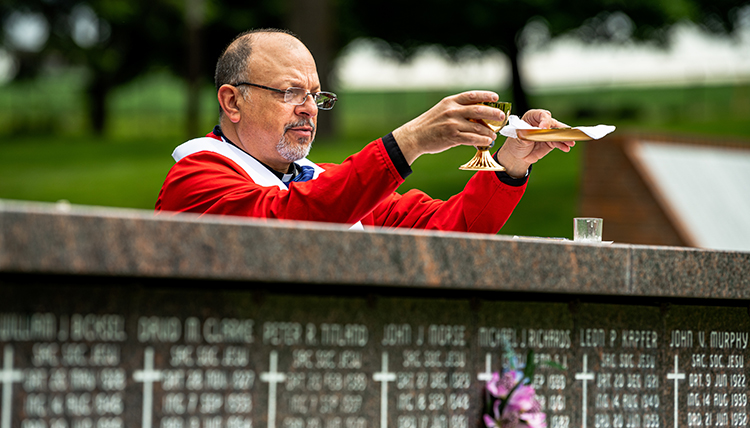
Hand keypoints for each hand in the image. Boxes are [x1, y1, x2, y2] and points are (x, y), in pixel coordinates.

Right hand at [392, 91, 506, 164]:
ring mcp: (452, 124)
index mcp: (450, 102)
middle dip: (493, 113)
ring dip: (489, 131)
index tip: (495, 97)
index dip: (485, 95)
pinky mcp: (452, 136)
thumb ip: (457, 110)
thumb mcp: (441, 110)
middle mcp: (452, 111)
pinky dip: (482, 140)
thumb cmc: (429, 124)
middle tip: (501, 117)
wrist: (414, 136)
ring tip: (494, 135)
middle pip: (479, 110)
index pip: (471, 95)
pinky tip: (487, 141)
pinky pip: (472, 138)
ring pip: (477, 127)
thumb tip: (476, 115)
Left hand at [496, 109, 574, 177]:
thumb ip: (527, 135)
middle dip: (561, 128)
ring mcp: (549, 132)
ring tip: (570, 142)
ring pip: (559, 133)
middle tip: (565, 133)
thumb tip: (535, 134)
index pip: (542, 115)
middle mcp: (542, 122)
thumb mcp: (519, 138)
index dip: (544, 121)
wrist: (518, 153)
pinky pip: (559, 142)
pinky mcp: (552, 141)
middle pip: (554, 123)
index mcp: (532, 117)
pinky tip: (566, 148)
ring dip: (565, 137)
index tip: (543, 128)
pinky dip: (563, 145)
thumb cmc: (517, 141)